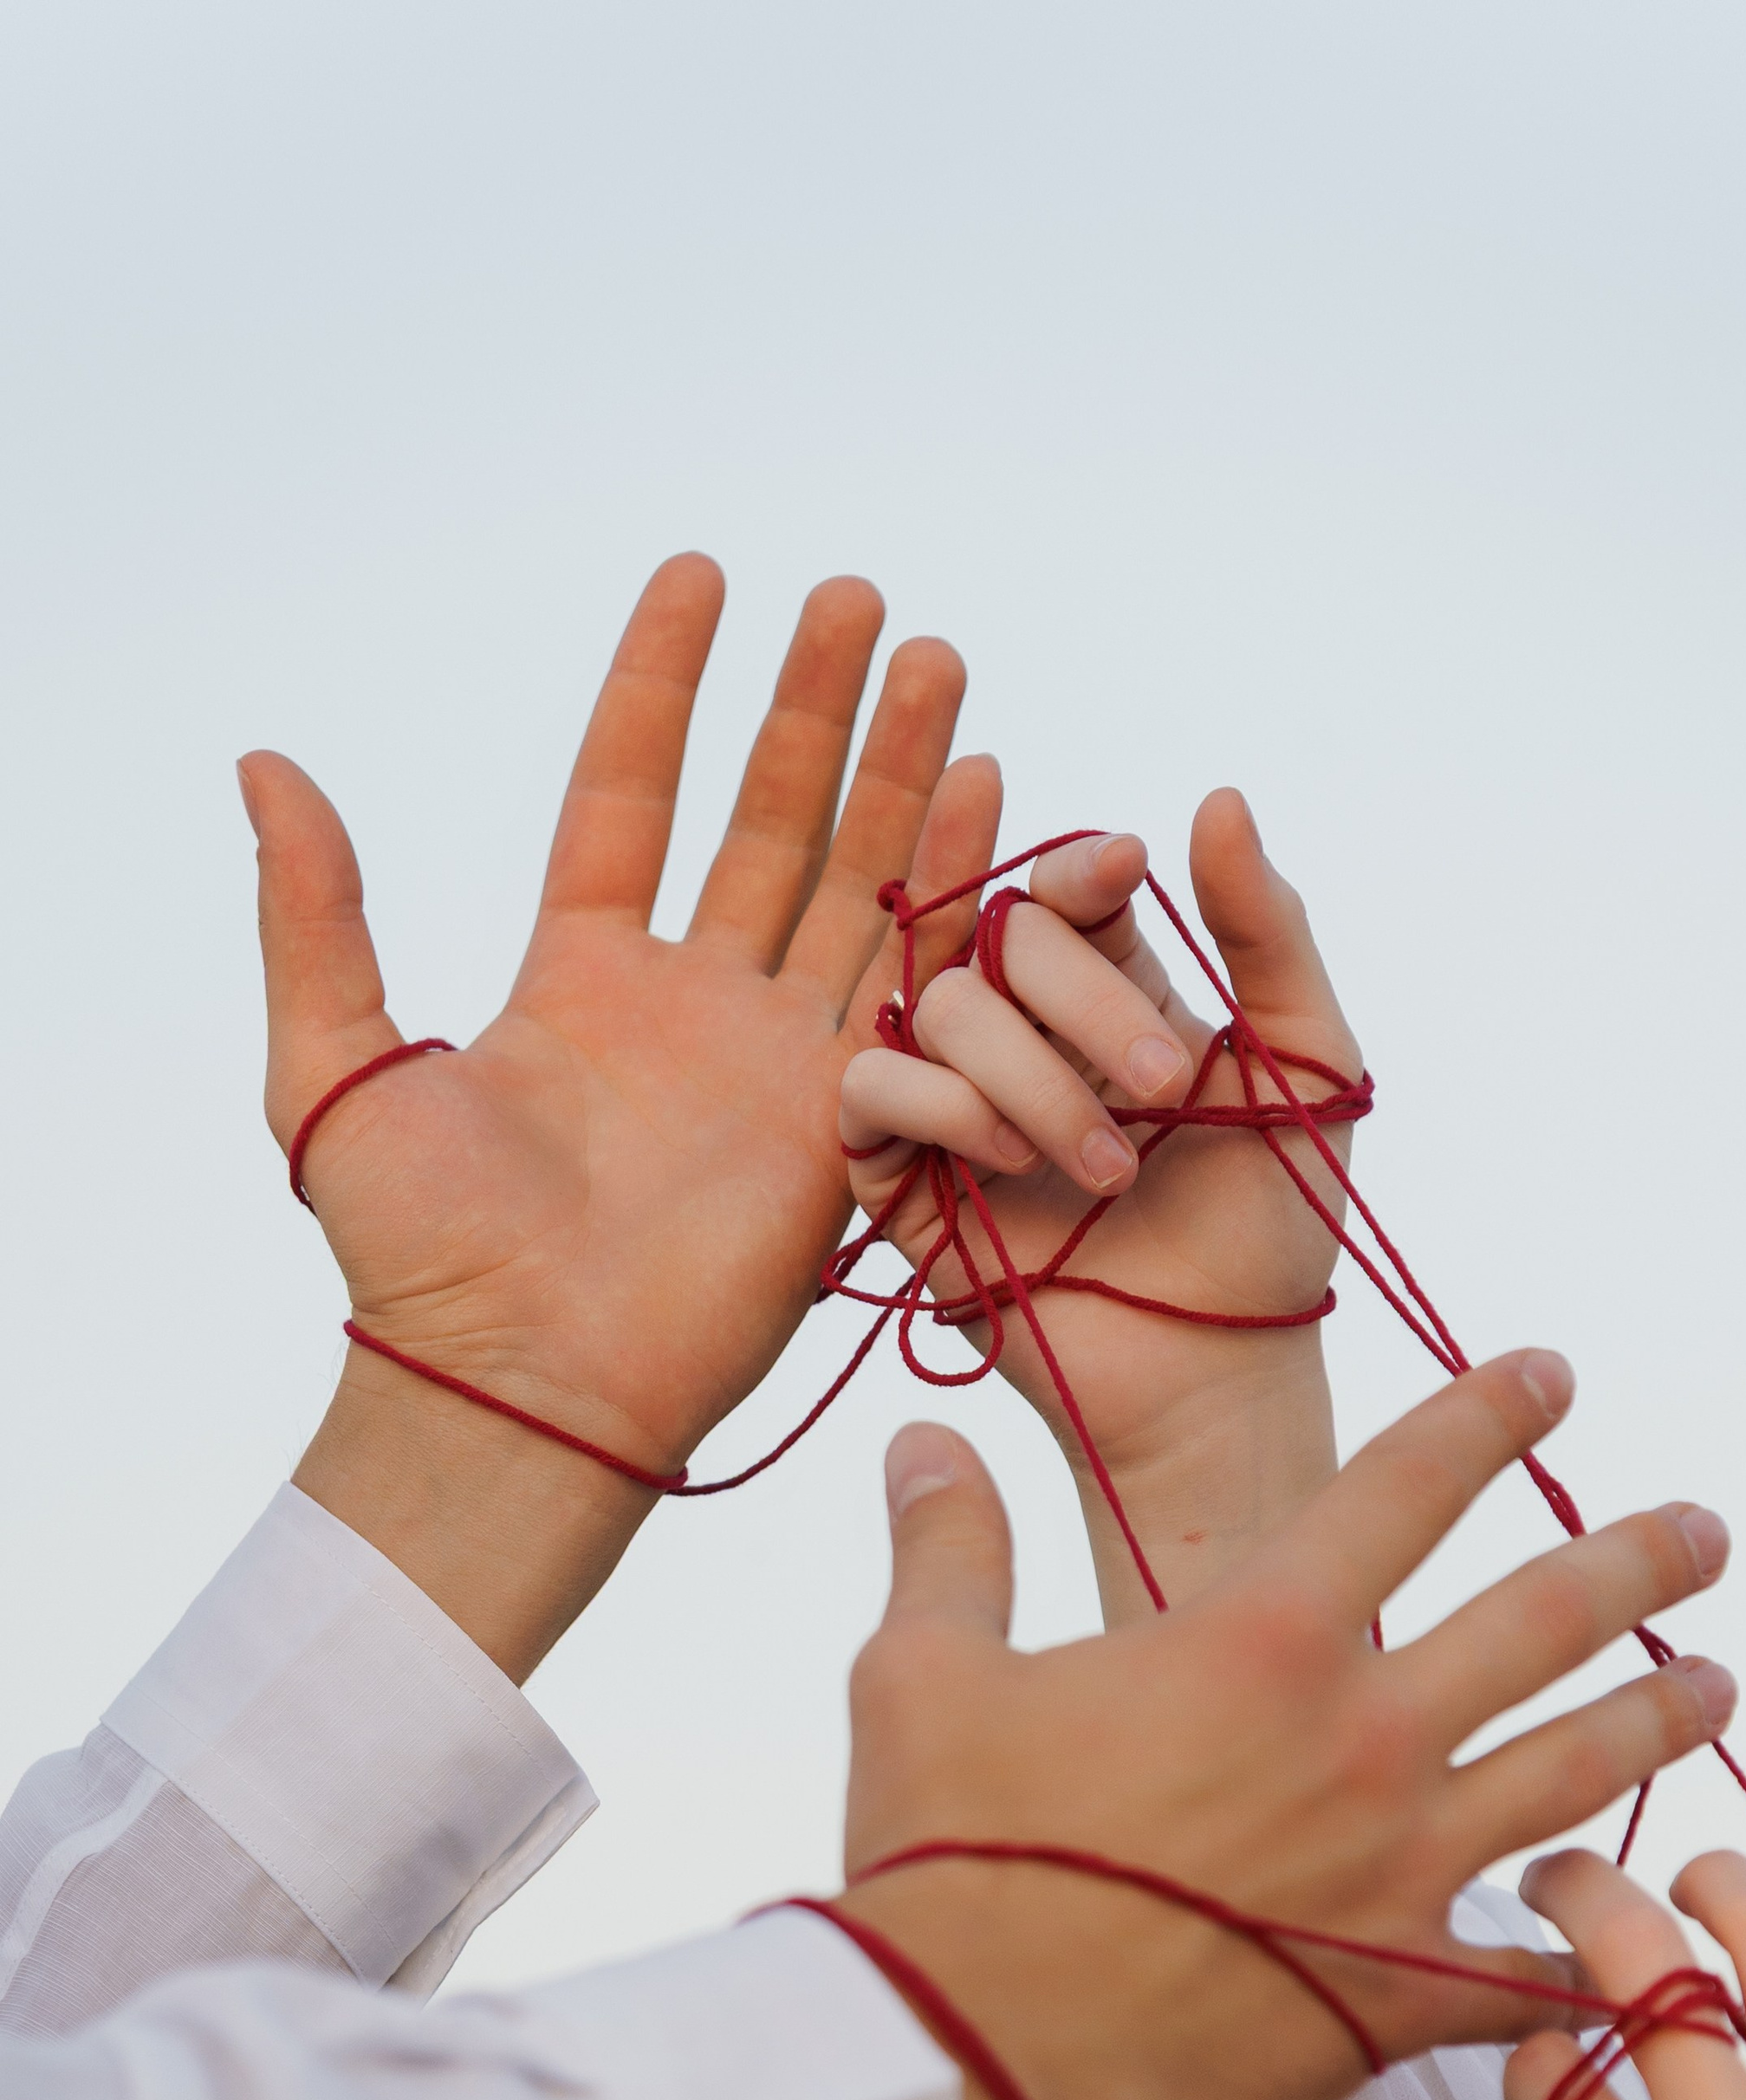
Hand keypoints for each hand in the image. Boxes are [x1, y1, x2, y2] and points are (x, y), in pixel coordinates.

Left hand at [252, 557, 1000, 1674]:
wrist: (525, 1382)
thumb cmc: (418, 1253)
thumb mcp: (332, 1067)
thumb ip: (317, 913)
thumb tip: (266, 765)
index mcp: (577, 980)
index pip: (628, 797)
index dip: (663, 690)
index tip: (700, 578)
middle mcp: (688, 1007)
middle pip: (766, 825)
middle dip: (814, 711)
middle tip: (856, 601)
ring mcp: (775, 1062)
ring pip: (853, 883)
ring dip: (900, 774)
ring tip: (936, 660)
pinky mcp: (847, 1123)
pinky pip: (910, 986)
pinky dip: (953, 887)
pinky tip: (986, 786)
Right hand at [831, 1351, 1738, 2099]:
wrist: (966, 2056)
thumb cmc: (941, 1857)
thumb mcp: (918, 1674)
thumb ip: (951, 1548)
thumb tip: (922, 1439)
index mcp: (1258, 1638)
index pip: (1408, 1487)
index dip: (1491, 1416)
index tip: (1554, 1375)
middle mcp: (1362, 1738)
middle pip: (1546, 1622)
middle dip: (1641, 1560)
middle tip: (1707, 1534)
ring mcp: (1399, 1871)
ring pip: (1578, 1772)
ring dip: (1663, 1719)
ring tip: (1722, 1686)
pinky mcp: (1400, 1998)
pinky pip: (1534, 1976)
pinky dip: (1591, 1958)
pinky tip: (1637, 1941)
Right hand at [838, 796, 1354, 1618]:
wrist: (1220, 1371)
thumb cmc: (1273, 1226)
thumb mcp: (1305, 1062)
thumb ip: (1269, 931)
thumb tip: (1216, 795)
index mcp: (1109, 993)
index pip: (1059, 888)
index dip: (1077, 865)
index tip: (1125, 872)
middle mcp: (1020, 1034)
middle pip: (996, 936)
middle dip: (1083, 1000)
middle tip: (1169, 1090)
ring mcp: (954, 1103)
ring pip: (936, 1004)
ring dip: (1031, 1076)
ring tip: (1112, 1172)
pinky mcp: (899, 1180)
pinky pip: (872, 1086)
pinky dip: (941, 1104)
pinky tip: (1008, 1163)